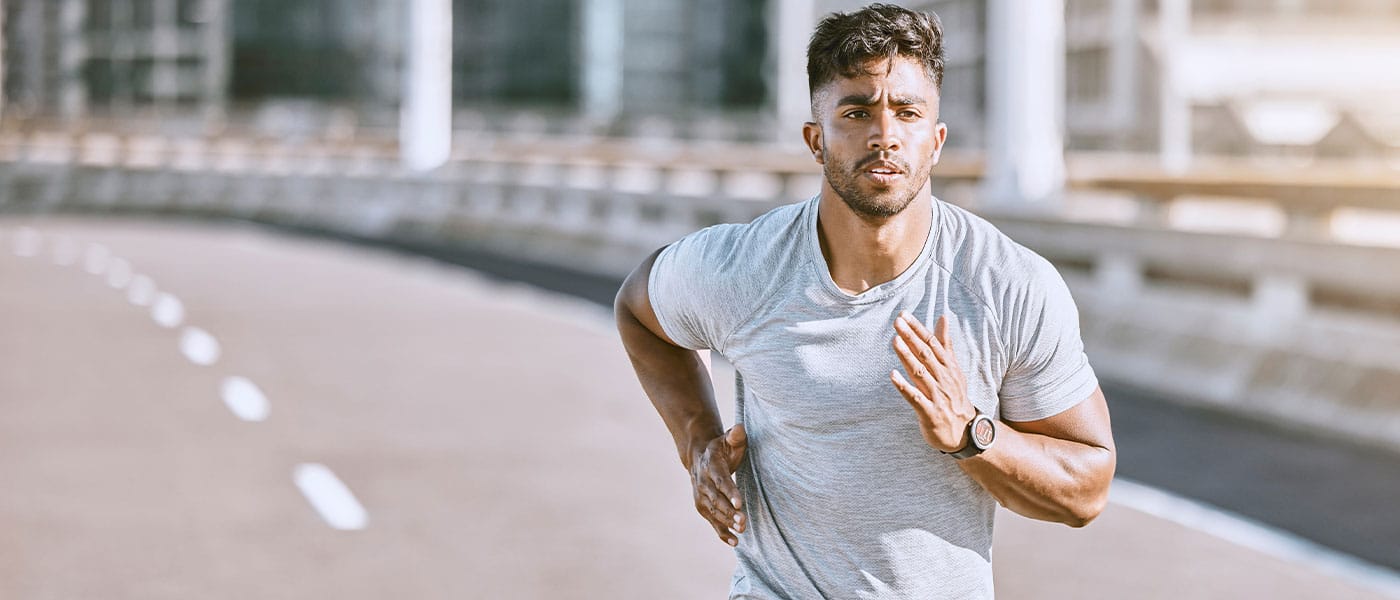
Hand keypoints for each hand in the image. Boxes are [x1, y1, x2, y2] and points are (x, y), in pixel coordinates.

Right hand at [689, 424, 746, 546]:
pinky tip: (734, 542)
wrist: (699, 457)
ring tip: (742, 529)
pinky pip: (712, 521)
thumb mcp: (728, 439)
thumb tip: (739, 429)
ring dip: (727, 522)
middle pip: (717, 500)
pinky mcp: (703, 507)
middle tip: (744, 521)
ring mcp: (701, 496)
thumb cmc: (721, 448)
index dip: (730, 492)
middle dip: (730, 512)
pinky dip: (722, 532)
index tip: (740, 502)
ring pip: (714, 512)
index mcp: (711, 465)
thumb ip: (735, 436)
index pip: (721, 480)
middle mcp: (703, 482)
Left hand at [890, 311, 976, 452]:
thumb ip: (945, 344)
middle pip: (925, 354)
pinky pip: (915, 398)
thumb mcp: (953, 369)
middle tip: (897, 322)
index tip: (904, 315)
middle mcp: (944, 378)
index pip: (932, 343)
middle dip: (911, 337)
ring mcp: (937, 396)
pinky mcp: (930, 412)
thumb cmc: (954, 396)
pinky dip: (904, 386)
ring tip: (895, 341)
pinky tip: (893, 376)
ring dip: (907, 357)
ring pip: (920, 373)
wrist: (966, 432)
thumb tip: (943, 318)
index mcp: (949, 367)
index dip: (918, 329)